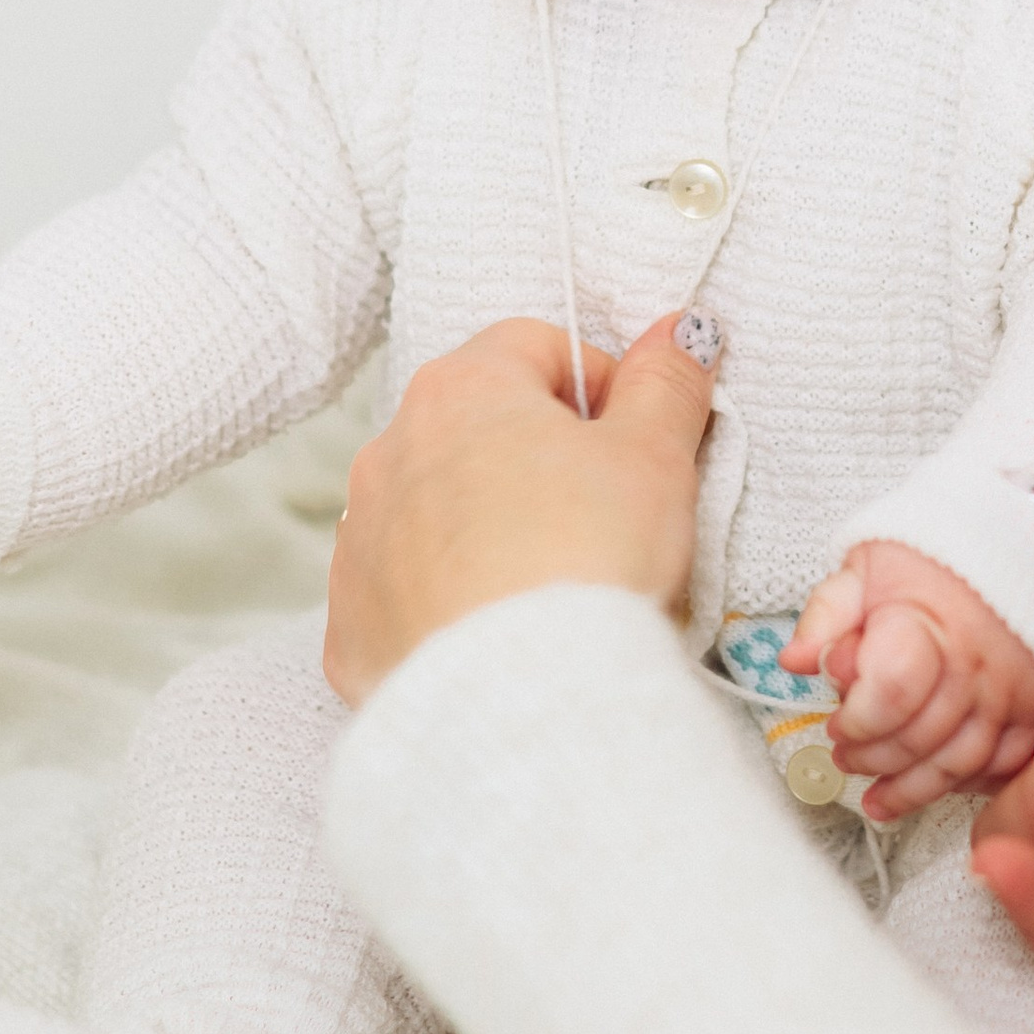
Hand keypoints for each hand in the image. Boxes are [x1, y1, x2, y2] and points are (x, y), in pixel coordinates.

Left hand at [324, 313, 720, 707]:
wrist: (522, 702)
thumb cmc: (589, 561)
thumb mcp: (655, 457)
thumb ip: (666, 383)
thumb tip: (680, 330)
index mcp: (460, 390)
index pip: (537, 347)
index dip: (600, 389)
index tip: (634, 446)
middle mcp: (389, 451)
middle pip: (479, 428)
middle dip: (539, 460)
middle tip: (604, 518)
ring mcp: (359, 540)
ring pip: (435, 510)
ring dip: (487, 528)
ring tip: (552, 582)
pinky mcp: (353, 625)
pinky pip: (404, 594)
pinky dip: (448, 603)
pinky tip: (500, 634)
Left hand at [784, 543, 1033, 822]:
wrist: (1018, 544)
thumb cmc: (936, 559)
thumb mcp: (868, 569)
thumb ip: (827, 617)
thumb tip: (794, 662)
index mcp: (929, 624)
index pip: (889, 696)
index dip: (855, 721)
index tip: (835, 723)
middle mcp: (977, 665)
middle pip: (919, 740)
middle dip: (871, 758)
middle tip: (846, 755)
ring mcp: (1013, 691)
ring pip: (959, 766)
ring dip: (911, 789)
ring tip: (878, 794)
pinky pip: (1003, 766)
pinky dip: (966, 783)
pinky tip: (934, 782)